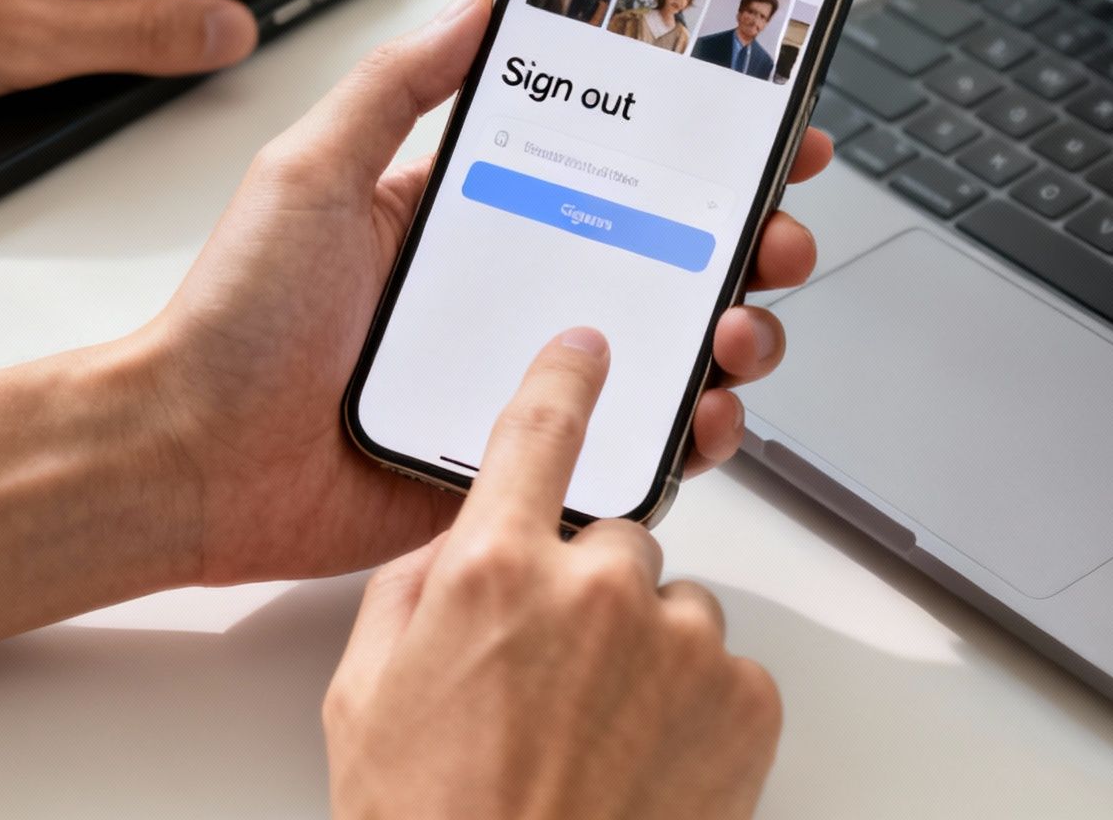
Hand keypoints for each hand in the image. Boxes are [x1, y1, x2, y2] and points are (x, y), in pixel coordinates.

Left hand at [131, 0, 830, 582]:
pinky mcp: (523, 463)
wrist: (191, 458)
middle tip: (778, 232)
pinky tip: (705, 411)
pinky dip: (690, 432)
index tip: (767, 126)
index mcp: (472, 217)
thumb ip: (400, 86)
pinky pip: (631, 447)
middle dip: (748, 240)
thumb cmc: (235, 318)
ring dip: (735, 332)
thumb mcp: (312, 169)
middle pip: (667, 261)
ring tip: (741, 326)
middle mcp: (512, 295)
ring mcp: (525, 382)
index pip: (613, 169)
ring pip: (668, 352)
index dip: (699, 151)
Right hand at [323, 329, 780, 819]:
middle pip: (617, 541)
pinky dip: (697, 707)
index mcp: (494, 570)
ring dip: (648, 654)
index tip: (589, 349)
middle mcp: (595, 588)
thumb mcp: (367, 696)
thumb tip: (451, 550)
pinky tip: (646, 762)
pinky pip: (726, 671)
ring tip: (600, 738)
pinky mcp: (745, 699)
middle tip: (557, 680)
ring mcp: (679, 642)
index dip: (565, 380)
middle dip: (594, 593)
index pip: (541, 431)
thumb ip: (414, 592)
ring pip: (676, 609)